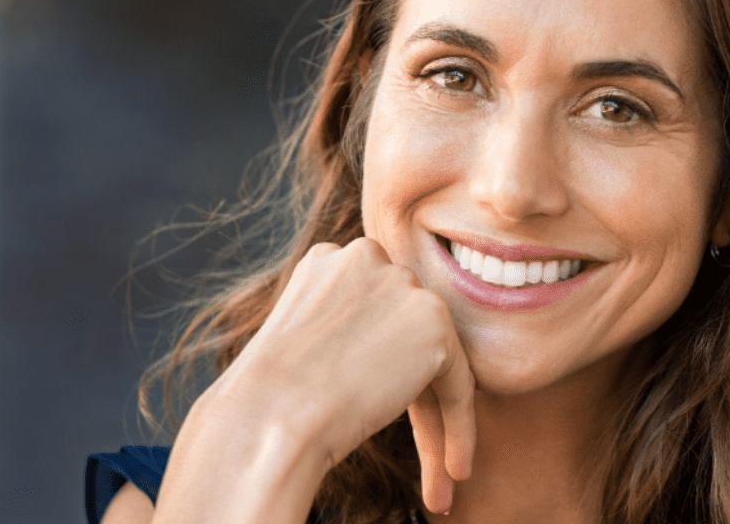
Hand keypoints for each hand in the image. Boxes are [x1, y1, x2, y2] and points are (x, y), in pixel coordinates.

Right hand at [205, 237, 475, 513]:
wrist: (269, 416)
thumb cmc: (269, 399)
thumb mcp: (304, 343)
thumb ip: (348, 330)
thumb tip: (383, 354)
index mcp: (330, 259)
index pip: (376, 316)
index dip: (380, 369)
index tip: (377, 410)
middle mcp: (368, 257)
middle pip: (406, 336)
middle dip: (412, 394)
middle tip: (421, 453)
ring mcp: (402, 284)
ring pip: (434, 360)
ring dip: (436, 418)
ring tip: (442, 472)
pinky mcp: (433, 321)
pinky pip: (458, 383)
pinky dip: (460, 428)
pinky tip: (455, 469)